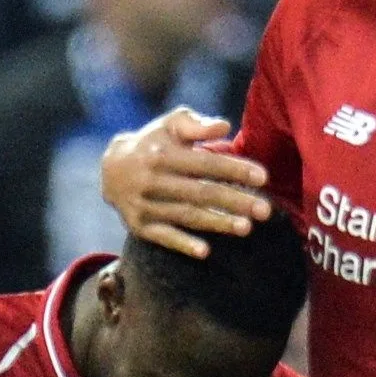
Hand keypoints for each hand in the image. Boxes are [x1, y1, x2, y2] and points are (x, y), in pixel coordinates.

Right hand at [102, 108, 269, 259]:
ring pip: (186, 216)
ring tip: (246, 228)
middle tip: (265, 210)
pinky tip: (205, 252)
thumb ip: (196, 124)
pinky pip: (163, 237)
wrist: (109, 169)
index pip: (205, 163)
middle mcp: (153, 180)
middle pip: (200, 192)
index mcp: (164, 154)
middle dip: (234, 200)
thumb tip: (225, 127)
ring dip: (216, 223)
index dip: (234, 169)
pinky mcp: (139, 226)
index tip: (262, 177)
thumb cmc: (153, 143)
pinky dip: (182, 244)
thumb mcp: (170, 125)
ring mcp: (145, 205)